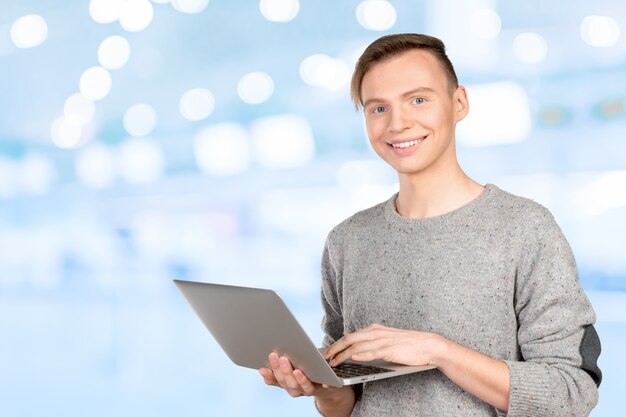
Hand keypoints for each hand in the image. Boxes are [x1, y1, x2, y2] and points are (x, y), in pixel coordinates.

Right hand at [259, 352, 340, 398]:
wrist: (326, 383)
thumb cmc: (305, 369)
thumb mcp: (291, 365)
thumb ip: (281, 361)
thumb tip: (271, 350)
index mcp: (285, 382)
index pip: (274, 380)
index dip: (268, 376)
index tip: (262, 368)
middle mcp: (295, 388)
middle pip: (287, 383)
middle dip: (283, 371)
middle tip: (280, 358)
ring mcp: (309, 389)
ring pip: (302, 387)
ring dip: (299, 379)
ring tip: (296, 371)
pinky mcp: (324, 388)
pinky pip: (324, 387)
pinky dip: (324, 385)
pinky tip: (323, 381)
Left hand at [322, 323, 444, 366]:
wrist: (428, 345)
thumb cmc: (408, 345)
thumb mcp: (386, 341)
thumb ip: (372, 343)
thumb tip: (357, 352)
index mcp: (374, 329)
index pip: (350, 336)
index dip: (337, 344)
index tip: (327, 352)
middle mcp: (375, 332)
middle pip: (349, 339)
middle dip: (334, 348)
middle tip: (324, 358)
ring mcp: (382, 340)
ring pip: (356, 346)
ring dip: (342, 354)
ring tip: (333, 363)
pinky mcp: (389, 349)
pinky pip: (371, 351)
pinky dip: (360, 354)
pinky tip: (351, 358)